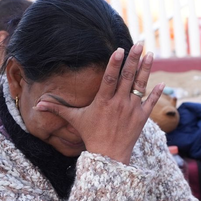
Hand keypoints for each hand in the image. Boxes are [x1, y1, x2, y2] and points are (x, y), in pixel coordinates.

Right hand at [36, 42, 164, 164]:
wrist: (109, 155)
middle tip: (139, 44)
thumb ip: (58, 109)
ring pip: (140, 86)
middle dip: (134, 59)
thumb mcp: (75, 120)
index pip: (109, 78)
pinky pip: (150, 103)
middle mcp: (119, 103)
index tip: (119, 50)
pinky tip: (162, 82)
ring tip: (150, 54)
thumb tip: (38, 104)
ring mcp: (132, 110)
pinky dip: (157, 93)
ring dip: (146, 70)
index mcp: (103, 101)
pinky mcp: (142, 118)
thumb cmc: (91, 135)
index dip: (114, 63)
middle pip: (127, 77)